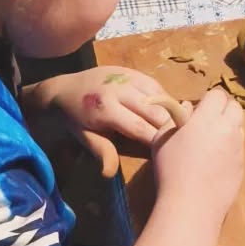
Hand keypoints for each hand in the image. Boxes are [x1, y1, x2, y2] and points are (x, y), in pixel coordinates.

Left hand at [30, 67, 185, 176]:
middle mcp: (120, 90)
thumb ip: (102, 151)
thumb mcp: (84, 136)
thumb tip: (109, 173)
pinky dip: (164, 100)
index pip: (139, 128)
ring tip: (176, 129)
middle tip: (179, 144)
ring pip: (160, 97)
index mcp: (106, 109)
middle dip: (168, 128)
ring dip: (170, 113)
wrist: (65, 88)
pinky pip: (157, 86)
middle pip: (155, 111)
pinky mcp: (134, 71)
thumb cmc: (75, 119)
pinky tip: (165, 113)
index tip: (169, 154)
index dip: (156, 141)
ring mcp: (128, 77)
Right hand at [150, 87, 244, 219]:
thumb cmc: (171, 169)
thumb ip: (174, 118)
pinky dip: (230, 148)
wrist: (192, 205)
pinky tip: (215, 162)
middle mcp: (228, 129)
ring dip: (229, 128)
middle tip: (207, 122)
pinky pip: (239, 148)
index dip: (208, 100)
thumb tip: (187, 107)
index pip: (217, 95)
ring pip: (239, 127)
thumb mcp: (162, 139)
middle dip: (223, 109)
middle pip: (235, 107)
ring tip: (211, 142)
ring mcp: (238, 148)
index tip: (198, 111)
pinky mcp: (242, 165)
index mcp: (208, 118)